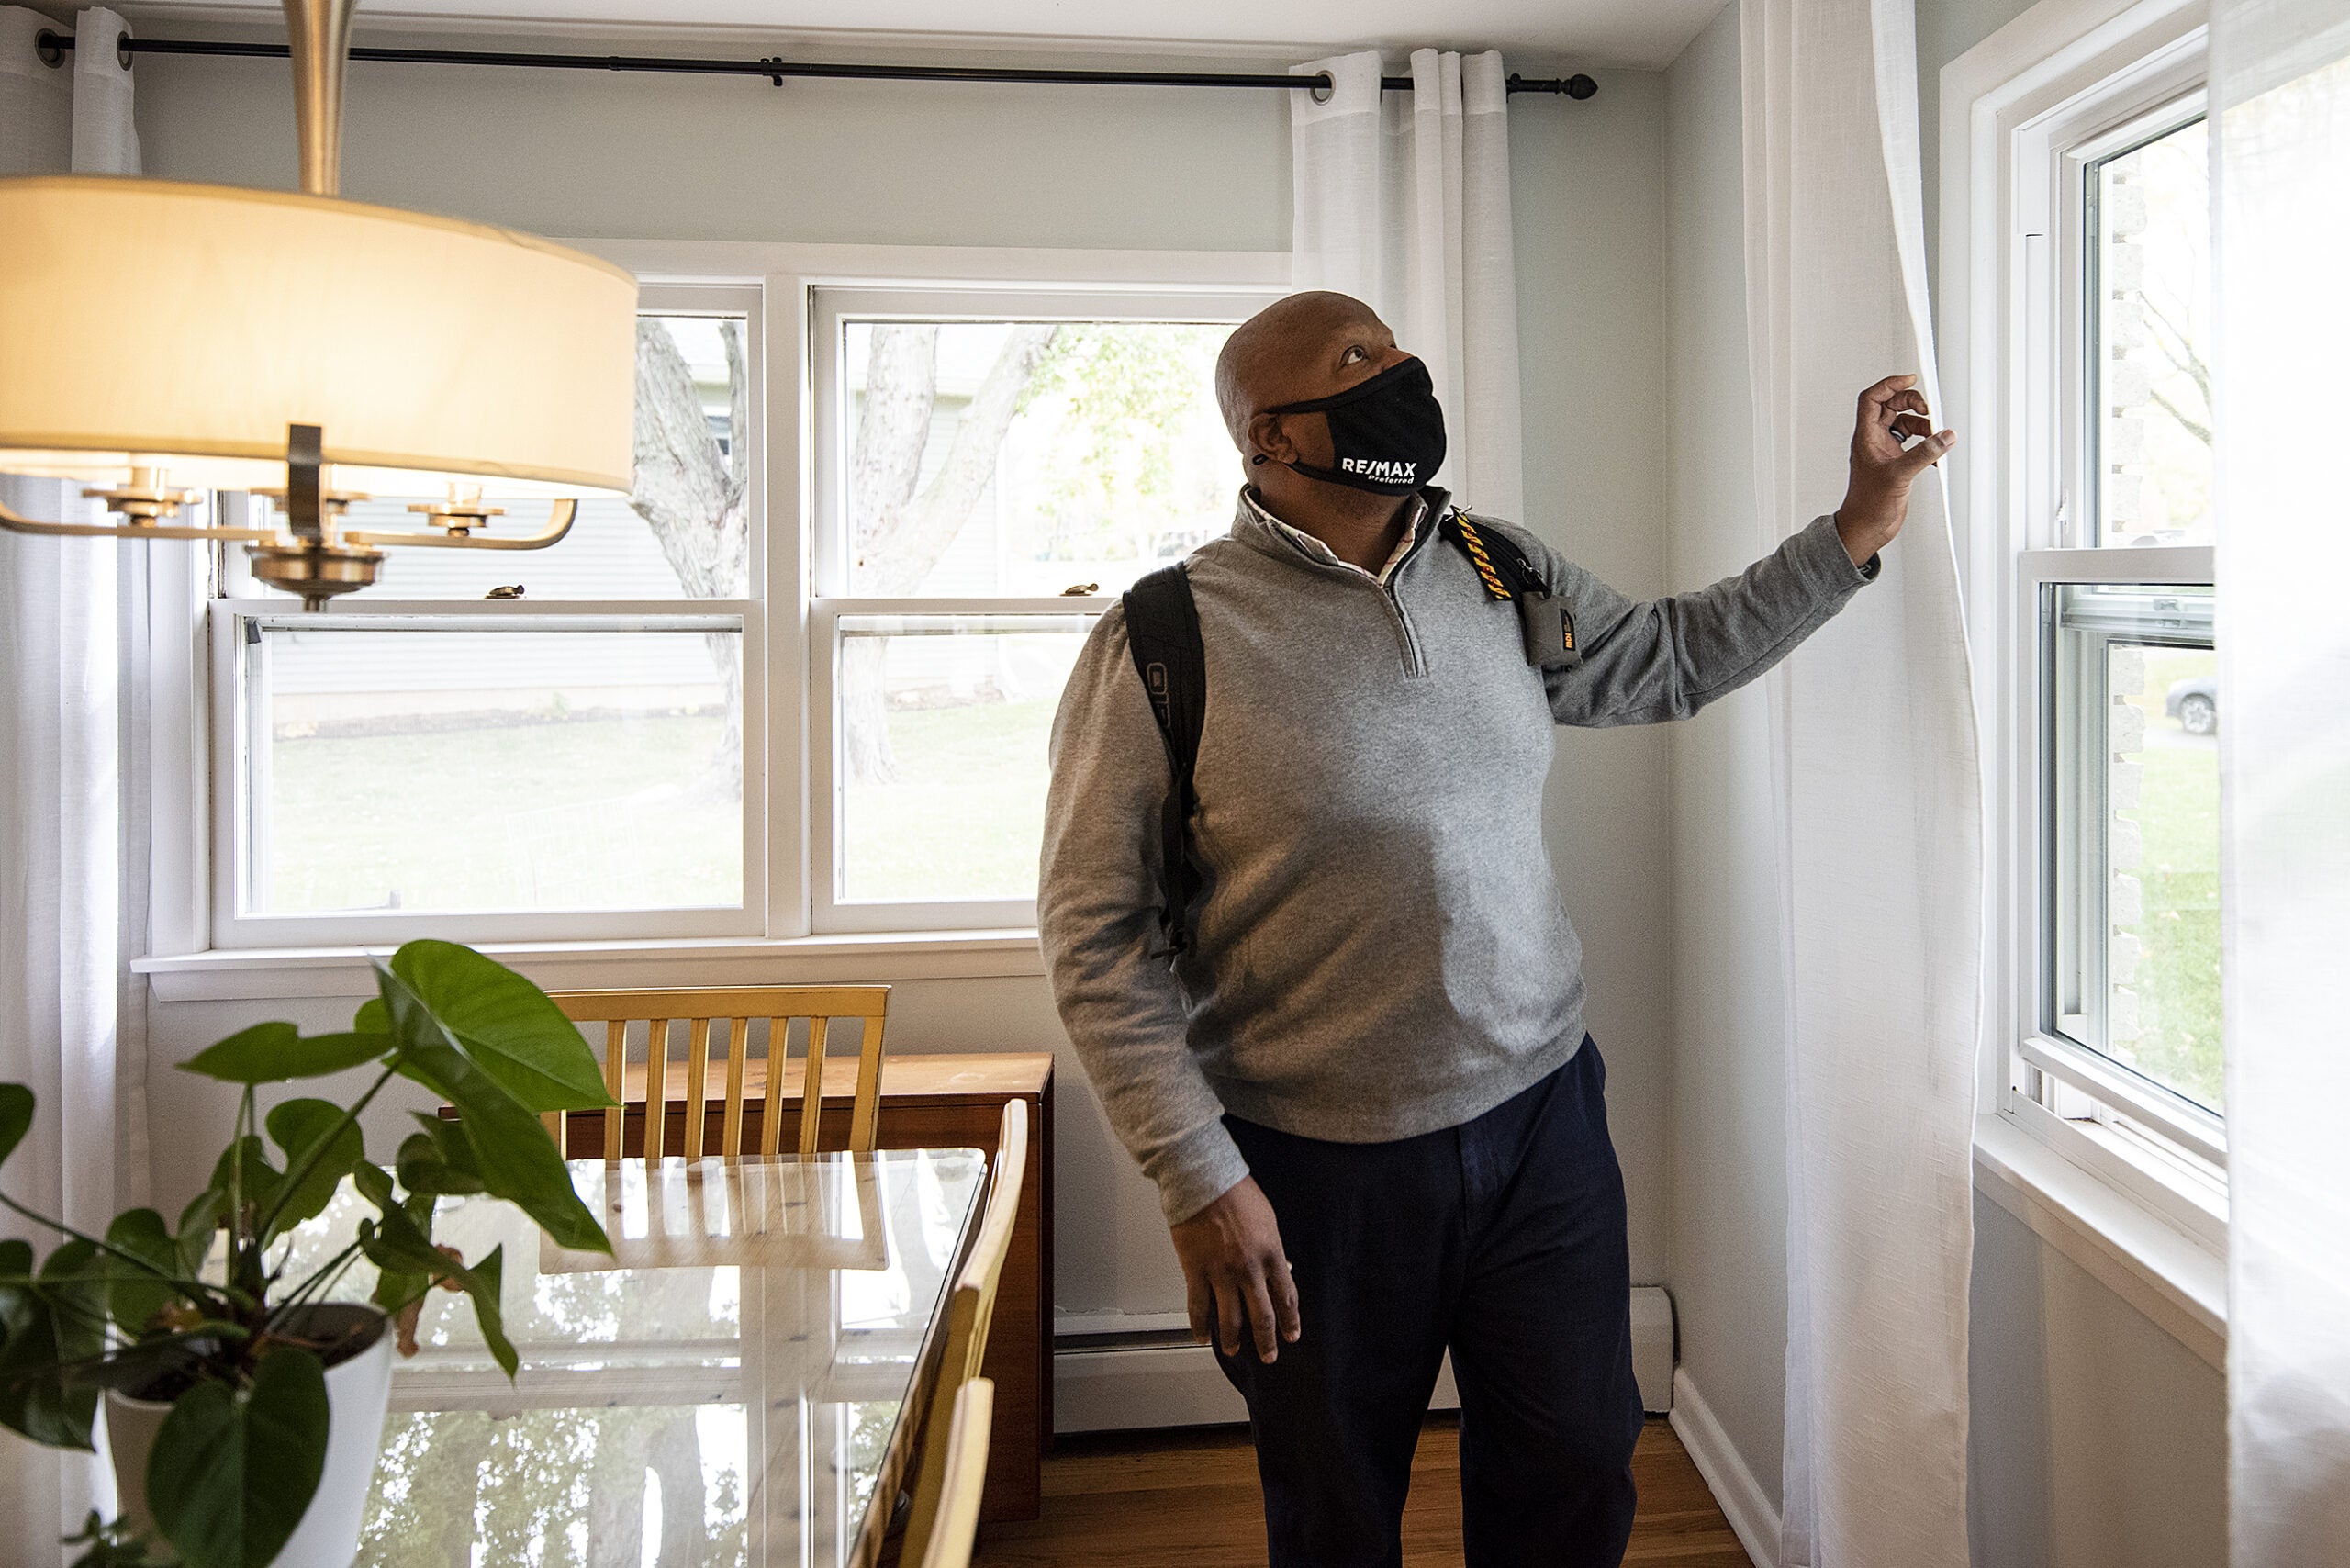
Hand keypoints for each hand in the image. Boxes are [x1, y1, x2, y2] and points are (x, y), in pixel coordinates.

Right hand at [1169, 1175, 1300, 1362]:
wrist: (1204, 1180)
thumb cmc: (1236, 1192)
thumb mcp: (1267, 1219)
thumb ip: (1274, 1248)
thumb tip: (1282, 1267)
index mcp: (1271, 1254)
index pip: (1287, 1297)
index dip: (1291, 1320)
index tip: (1292, 1335)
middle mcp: (1249, 1269)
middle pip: (1262, 1316)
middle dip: (1267, 1340)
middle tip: (1269, 1356)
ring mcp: (1221, 1272)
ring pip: (1230, 1318)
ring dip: (1233, 1339)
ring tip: (1233, 1350)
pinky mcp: (1196, 1271)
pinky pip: (1198, 1307)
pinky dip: (1200, 1326)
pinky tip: (1203, 1336)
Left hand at [1834, 374, 1955, 566]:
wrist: (1866, 528)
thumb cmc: (1868, 506)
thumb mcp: (1899, 475)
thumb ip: (1924, 453)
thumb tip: (1945, 435)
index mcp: (1865, 437)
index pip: (1873, 399)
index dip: (1890, 385)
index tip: (1911, 379)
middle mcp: (1874, 441)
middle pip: (1892, 407)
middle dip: (1913, 405)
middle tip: (1930, 412)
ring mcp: (1886, 451)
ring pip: (1906, 425)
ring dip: (1924, 428)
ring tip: (1936, 440)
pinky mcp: (1897, 463)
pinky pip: (1914, 444)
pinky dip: (1927, 446)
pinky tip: (1935, 458)